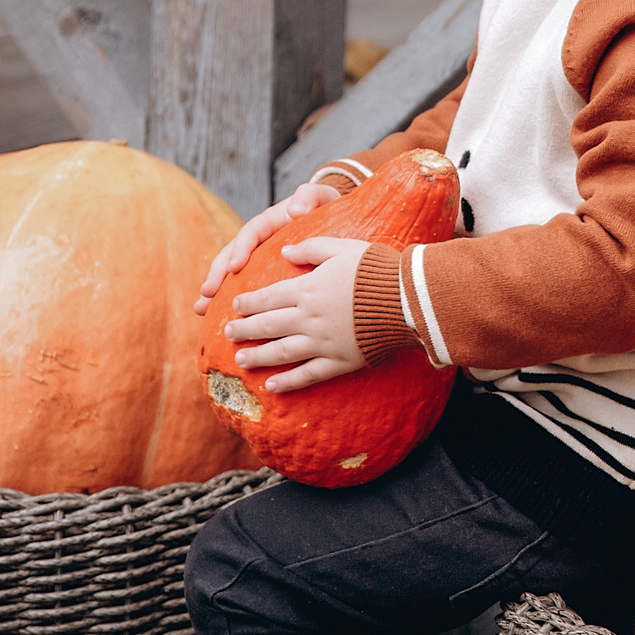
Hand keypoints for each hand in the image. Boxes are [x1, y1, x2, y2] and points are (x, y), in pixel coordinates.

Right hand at [197, 182, 343, 313]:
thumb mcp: (320, 196)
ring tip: (201, 309)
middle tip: (207, 293)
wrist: (331, 218)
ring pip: (231, 274)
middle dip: (218, 274)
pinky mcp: (262, 273)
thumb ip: (309, 196)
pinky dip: (230, 300)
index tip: (235, 267)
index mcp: (270, 222)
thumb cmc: (324, 207)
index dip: (241, 249)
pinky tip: (217, 317)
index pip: (250, 233)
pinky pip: (244, 286)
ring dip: (215, 290)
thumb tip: (295, 210)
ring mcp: (258, 257)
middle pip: (231, 255)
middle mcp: (258, 240)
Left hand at [222, 237, 370, 392]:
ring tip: (240, 361)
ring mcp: (322, 343)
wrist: (406, 300)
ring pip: (281, 353)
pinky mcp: (338, 362)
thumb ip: (311, 248)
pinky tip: (271, 386)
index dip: (249, 303)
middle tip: (228, 334)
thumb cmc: (375, 269)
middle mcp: (309, 319)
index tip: (234, 306)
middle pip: (268, 326)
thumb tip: (285, 251)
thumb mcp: (342, 248)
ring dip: (258, 357)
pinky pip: (307, 375)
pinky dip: (287, 382)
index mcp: (307, 290)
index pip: (268, 297)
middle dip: (245, 330)